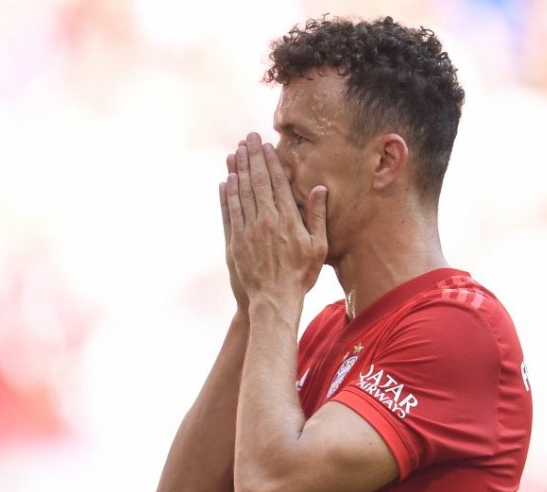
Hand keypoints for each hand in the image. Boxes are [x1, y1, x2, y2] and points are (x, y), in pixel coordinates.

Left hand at [223, 132, 327, 299]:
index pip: (278, 182)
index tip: (267, 145)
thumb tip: (319, 189)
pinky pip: (230, 211)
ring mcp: (248, 229)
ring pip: (241, 192)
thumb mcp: (318, 247)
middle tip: (249, 138)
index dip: (271, 161)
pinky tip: (227, 180)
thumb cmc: (301, 275)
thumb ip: (317, 216)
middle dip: (253, 157)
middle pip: (258, 181)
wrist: (274, 299)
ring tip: (235, 151)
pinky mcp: (235, 240)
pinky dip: (227, 194)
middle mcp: (266, 219)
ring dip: (238, 169)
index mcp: (288, 219)